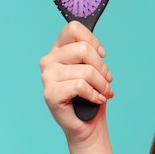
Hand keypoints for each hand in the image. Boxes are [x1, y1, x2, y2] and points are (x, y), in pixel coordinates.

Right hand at [40, 21, 113, 143]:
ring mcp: (47, 77)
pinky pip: (80, 86)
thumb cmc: (91, 95)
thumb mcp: (93, 68)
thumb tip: (98, 48)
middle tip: (107, 80)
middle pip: (83, 49)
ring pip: (86, 71)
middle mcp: (49, 60)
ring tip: (105, 93)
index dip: (92, 40)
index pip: (73, 29)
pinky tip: (97, 99)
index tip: (102, 55)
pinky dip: (95, 94)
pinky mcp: (50, 93)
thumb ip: (90, 54)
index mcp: (58, 50)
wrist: (88, 125)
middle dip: (102, 67)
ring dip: (102, 84)